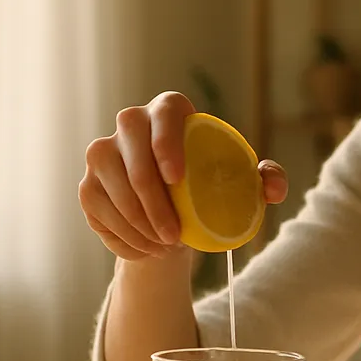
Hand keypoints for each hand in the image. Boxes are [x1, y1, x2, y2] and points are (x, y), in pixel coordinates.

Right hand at [79, 91, 287, 259]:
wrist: (175, 211)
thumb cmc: (211, 185)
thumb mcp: (244, 183)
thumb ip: (266, 179)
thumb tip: (272, 188)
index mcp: (169, 111)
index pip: (164, 115)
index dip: (166, 141)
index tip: (178, 178)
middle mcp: (130, 123)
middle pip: (132, 155)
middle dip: (152, 200)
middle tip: (175, 235)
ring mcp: (102, 153)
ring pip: (112, 187)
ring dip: (138, 224)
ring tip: (165, 247)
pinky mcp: (88, 185)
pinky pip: (99, 212)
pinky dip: (124, 237)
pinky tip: (147, 250)